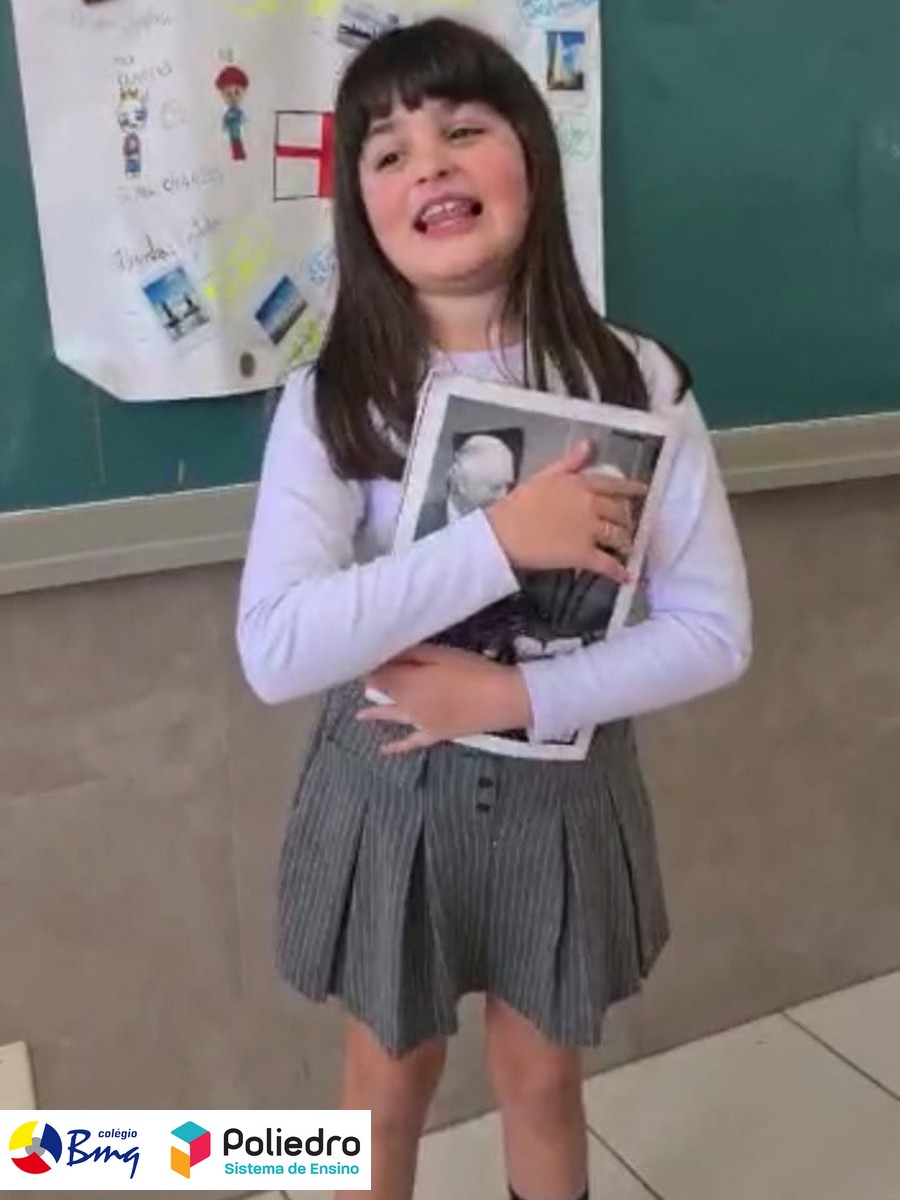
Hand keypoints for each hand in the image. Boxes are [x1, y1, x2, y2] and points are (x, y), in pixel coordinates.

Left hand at [357, 644, 531, 755]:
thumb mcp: (441, 653)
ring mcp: (418, 722)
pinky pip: (410, 743)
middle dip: (374, 684)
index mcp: (407, 681)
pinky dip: (396, 747)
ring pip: (391, 715)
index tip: (368, 658)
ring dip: (375, 713)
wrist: (500, 699)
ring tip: (359, 715)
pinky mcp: (433, 735)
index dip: (372, 665)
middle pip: (384, 692)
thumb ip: (411, 654)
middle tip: (367, 677)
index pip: (379, 673)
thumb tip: (388, 653)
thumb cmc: (472, 670)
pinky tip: (383, 750)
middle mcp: (406, 704)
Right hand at [487, 441, 645, 581]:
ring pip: (618, 537)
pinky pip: (608, 564)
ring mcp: (590, 531)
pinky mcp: (584, 555)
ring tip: (626, 550)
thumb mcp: (543, 476)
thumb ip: (569, 462)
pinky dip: (619, 571)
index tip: (642, 491)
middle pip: (620, 514)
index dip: (631, 489)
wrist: (504, 533)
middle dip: (625, 522)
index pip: (614, 485)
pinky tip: (625, 577)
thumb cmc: (518, 505)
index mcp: (581, 485)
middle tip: (625, 528)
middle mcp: (591, 506)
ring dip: (625, 544)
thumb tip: (589, 445)